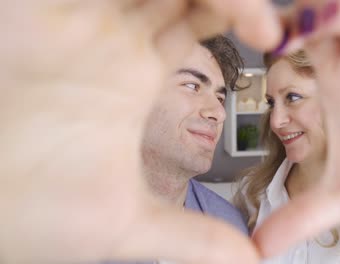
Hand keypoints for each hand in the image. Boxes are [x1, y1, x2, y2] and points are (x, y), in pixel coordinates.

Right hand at [0, 1, 280, 262]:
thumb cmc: (36, 216)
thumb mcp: (128, 223)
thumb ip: (194, 239)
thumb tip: (251, 260)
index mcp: (135, 72)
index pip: (201, 18)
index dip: (243, 16)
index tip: (275, 37)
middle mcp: (111, 36)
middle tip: (266, 22)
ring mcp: (78, 18)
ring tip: (250, 13)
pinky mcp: (37, 9)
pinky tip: (193, 1)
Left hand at [253, 0, 339, 257]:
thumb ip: (301, 216)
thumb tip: (258, 246)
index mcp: (331, 82)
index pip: (291, 37)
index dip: (271, 32)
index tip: (255, 44)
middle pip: (315, 9)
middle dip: (294, 12)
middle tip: (278, 29)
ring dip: (327, 2)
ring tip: (317, 22)